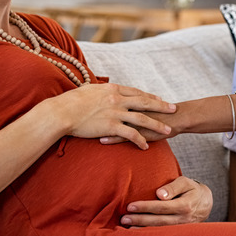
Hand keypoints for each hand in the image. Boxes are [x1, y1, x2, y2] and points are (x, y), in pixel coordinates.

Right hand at [53, 83, 175, 149]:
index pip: (135, 92)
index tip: (158, 98)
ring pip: (143, 119)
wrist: (62, 111)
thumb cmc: (70, 102)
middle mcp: (117, 99)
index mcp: (112, 89)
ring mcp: (115, 112)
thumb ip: (99, 90)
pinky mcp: (111, 126)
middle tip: (174, 109)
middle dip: (161, 106)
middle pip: (145, 102)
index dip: (148, 96)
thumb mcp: (88, 90)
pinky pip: (131, 134)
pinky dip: (140, 140)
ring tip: (168, 130)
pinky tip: (146, 146)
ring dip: (157, 124)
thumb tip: (102, 89)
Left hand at [120, 176, 212, 226]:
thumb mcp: (185, 182)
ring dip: (143, 229)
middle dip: (140, 220)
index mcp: (185, 205)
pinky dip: (151, 233)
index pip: (162, 207)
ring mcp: (181, 227)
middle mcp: (183, 219)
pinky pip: (163, 232)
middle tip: (124, 218)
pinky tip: (139, 231)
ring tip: (127, 227)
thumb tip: (160, 194)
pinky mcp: (178, 231)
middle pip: (158, 221)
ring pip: (160, 229)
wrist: (205, 203)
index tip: (131, 206)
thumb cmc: (191, 189)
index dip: (145, 207)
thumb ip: (173, 187)